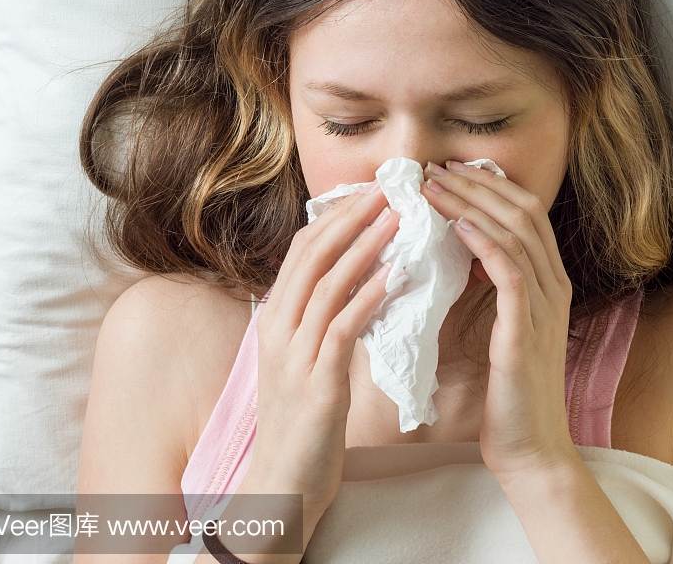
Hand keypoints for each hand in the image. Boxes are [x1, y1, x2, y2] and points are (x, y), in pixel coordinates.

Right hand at [240, 182, 399, 517]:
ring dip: (363, 246)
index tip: (371, 191)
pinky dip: (368, 295)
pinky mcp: (316, 383)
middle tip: (388, 188)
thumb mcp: (304, 360)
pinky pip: (342, 327)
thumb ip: (321, 320)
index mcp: (275, 318)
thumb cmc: (303, 422)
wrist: (283, 485)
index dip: (336, 217)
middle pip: (311, 255)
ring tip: (397, 217)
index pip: (302, 251)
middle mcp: (278, 328)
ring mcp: (293, 354)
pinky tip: (396, 274)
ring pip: (326, 283)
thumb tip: (355, 280)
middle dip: (350, 217)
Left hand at [420, 160, 577, 479]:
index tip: (447, 171)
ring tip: (433, 186)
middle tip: (434, 168)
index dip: (487, 186)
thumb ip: (485, 291)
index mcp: (548, 283)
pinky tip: (457, 225)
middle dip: (477, 183)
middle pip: (522, 210)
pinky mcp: (528, 328)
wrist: (529, 448)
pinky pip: (510, 270)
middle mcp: (553, 285)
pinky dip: (484, 240)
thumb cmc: (507, 394)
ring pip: (515, 232)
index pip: (524, 213)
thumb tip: (452, 253)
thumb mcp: (498, 329)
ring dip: (471, 203)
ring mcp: (545, 305)